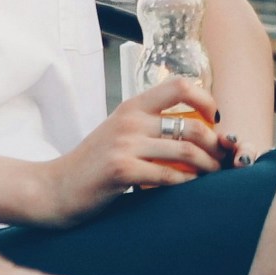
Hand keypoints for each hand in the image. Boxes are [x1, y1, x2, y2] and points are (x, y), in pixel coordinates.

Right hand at [26, 81, 230, 226]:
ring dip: (206, 167)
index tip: (214, 121)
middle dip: (214, 146)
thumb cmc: (92, 164)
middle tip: (221, 160)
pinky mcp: (121, 170)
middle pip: (191, 126)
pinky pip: (168, 175)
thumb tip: (195, 129)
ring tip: (212, 176)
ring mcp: (125, 144)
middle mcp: (130, 120)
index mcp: (132, 106)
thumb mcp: (120, 133)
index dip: (205, 101)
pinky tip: (188, 188)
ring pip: (186, 152)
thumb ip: (149, 126)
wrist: (54, 188)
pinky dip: (184, 183)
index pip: (180, 86)